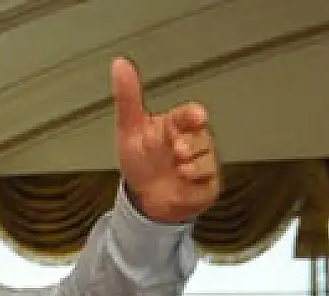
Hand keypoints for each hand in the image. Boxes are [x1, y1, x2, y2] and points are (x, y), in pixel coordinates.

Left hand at [112, 57, 219, 223]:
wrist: (145, 198)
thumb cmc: (141, 159)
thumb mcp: (129, 129)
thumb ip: (127, 98)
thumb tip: (119, 64)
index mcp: (175, 126)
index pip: (188, 115)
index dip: (192, 115)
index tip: (196, 116)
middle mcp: (193, 142)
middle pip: (202, 137)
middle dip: (191, 143)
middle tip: (178, 149)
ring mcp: (202, 163)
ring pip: (208, 159)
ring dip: (194, 165)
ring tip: (179, 170)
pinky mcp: (207, 185)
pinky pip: (209, 182)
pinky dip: (197, 183)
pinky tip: (185, 182)